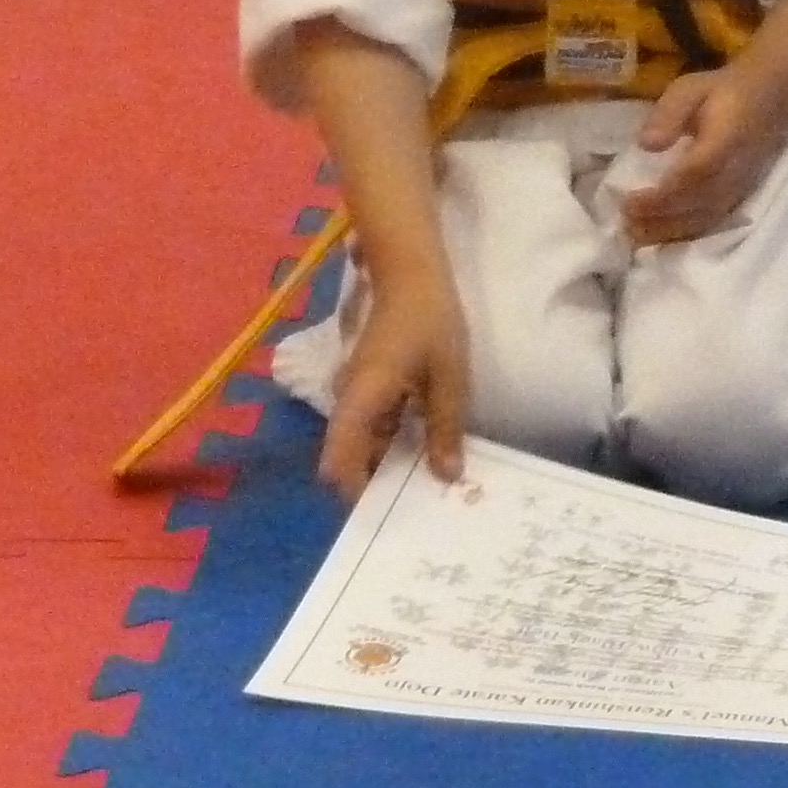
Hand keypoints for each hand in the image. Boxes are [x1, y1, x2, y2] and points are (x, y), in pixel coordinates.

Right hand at [319, 269, 467, 496]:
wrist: (409, 272)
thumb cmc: (429, 319)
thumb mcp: (448, 376)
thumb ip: (445, 426)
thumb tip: (446, 477)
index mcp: (361, 400)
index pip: (339, 461)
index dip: (356, 492)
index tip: (388, 515)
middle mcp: (348, 403)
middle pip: (350, 459)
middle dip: (378, 485)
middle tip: (418, 506)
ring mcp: (354, 396)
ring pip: (363, 445)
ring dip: (388, 464)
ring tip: (428, 484)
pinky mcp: (366, 389)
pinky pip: (372, 428)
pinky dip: (393, 443)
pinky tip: (425, 451)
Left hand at [617, 65, 787, 246]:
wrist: (772, 99)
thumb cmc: (724, 91)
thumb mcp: (691, 88)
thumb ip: (669, 113)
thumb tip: (646, 144)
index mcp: (725, 140)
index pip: (694, 174)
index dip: (662, 193)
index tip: (628, 201)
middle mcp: (735, 171)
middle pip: (698, 204)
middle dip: (659, 218)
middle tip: (624, 224)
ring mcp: (741, 187)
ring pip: (706, 219)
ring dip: (670, 232)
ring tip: (636, 236)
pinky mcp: (740, 197)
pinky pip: (713, 222)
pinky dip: (686, 234)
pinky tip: (662, 238)